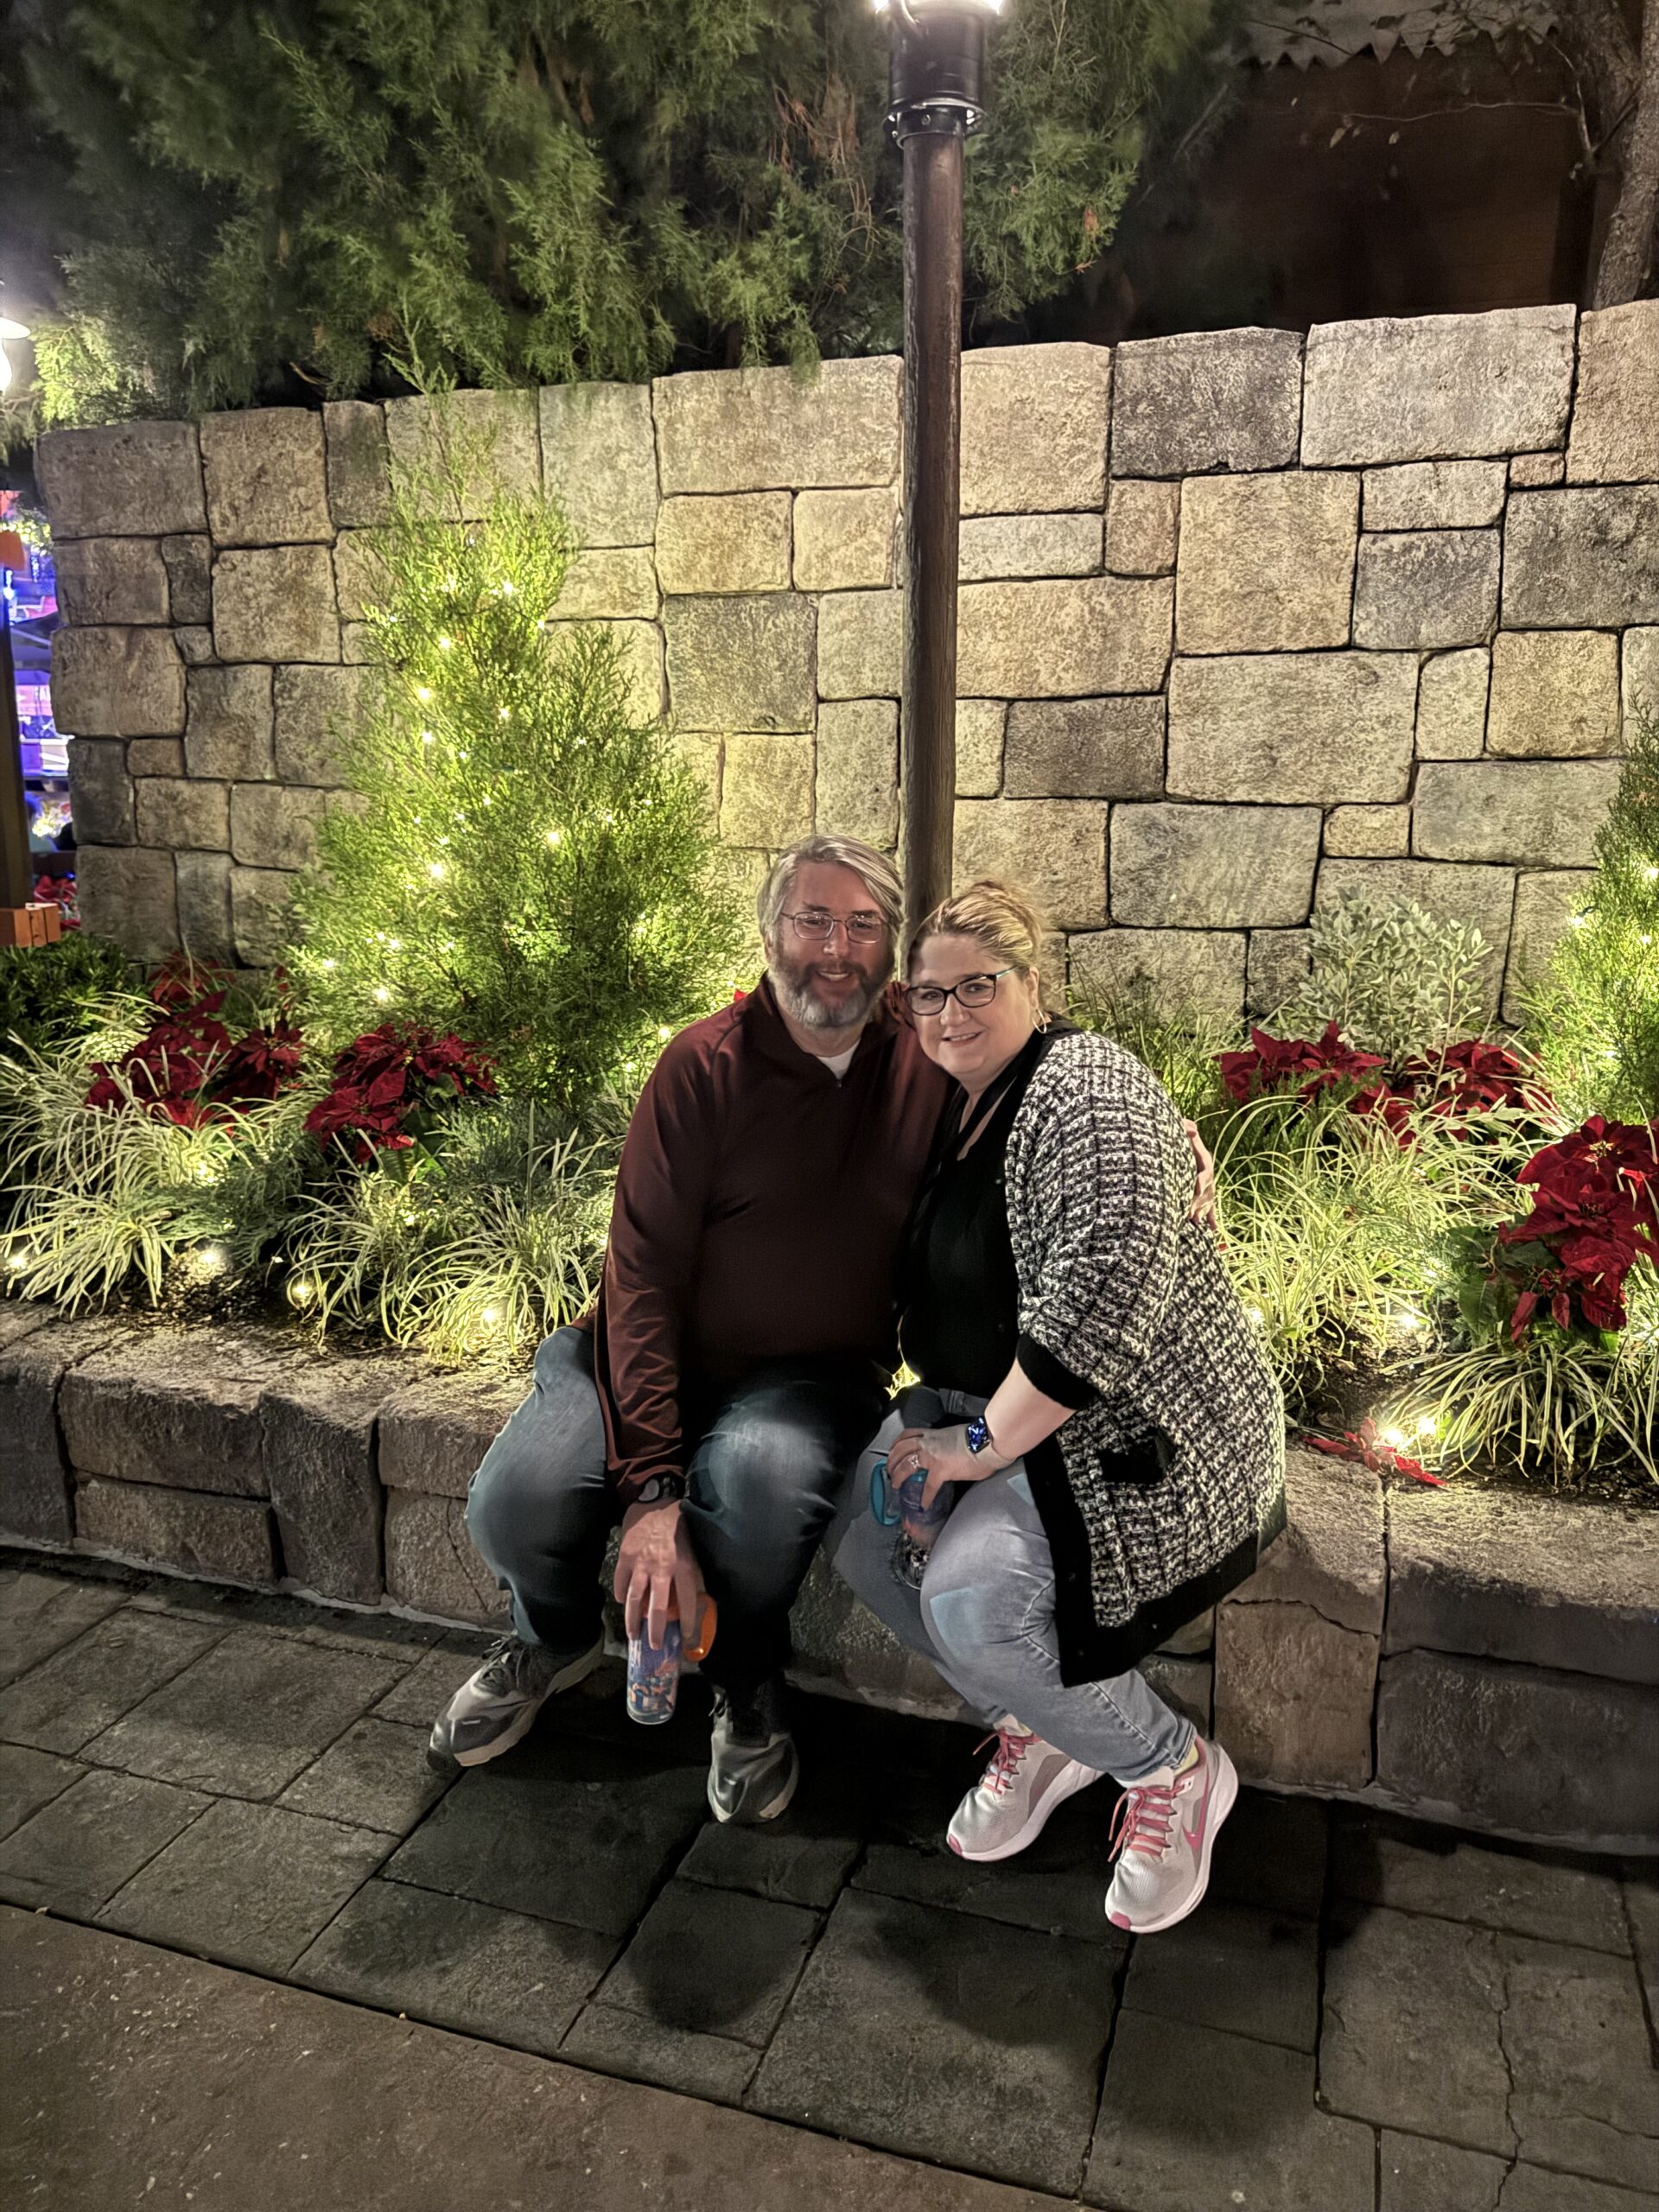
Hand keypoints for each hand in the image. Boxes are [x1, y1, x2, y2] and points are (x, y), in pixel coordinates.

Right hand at [613, 1499, 703, 1650]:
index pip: (688, 1602)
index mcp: (684, 1565)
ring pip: (636, 1599)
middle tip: (655, 1646)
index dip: (689, 1624)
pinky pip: (621, 1583)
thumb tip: (689, 1602)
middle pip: (659, 1608)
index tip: (688, 1641)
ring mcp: (642, 1563)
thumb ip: (689, 1574)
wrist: (656, 1499)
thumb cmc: (679, 1526)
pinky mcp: (626, 1556)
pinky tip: (624, 1603)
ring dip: (634, 1620)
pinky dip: (622, 1595)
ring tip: (634, 1635)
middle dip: (657, 1631)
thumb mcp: (692, 1549)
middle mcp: (663, 1567)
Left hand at [890, 1423, 1001, 1511]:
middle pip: (900, 1448)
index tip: (894, 1450)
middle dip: (891, 1460)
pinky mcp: (941, 1470)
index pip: (908, 1434)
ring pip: (906, 1464)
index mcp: (933, 1434)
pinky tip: (923, 1505)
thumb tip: (948, 1452)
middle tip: (889, 1470)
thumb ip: (947, 1443)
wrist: (987, 1441)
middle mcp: (929, 1442)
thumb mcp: (955, 1435)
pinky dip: (925, 1497)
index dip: (897, 1443)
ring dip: (898, 1475)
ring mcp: (932, 1456)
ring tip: (895, 1485)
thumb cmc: (979, 1437)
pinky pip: (929, 1487)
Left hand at [1183, 1118, 1218, 1226]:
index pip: (1205, 1173)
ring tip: (1195, 1223)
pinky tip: (1212, 1230)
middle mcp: (1208, 1175)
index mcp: (1205, 1162)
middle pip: (1205, 1192)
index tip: (1196, 1190)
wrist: (1186, 1142)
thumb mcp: (1187, 1135)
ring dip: (1202, 1213)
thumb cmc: (1182, 1138)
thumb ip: (1189, 1132)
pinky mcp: (1205, 1196)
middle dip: (1198, 1203)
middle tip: (1189, 1215)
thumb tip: (1191, 1129)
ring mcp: (1208, 1187)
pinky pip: (1210, 1209)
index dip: (1201, 1182)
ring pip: (1207, 1202)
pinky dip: (1211, 1220)